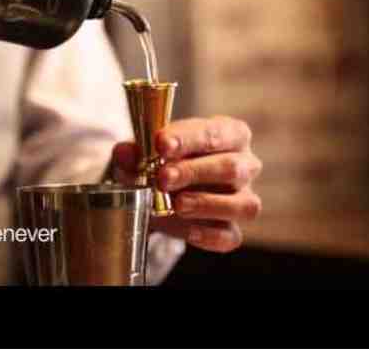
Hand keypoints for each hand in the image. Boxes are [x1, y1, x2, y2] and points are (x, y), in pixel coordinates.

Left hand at [112, 115, 262, 252]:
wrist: (160, 190)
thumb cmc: (164, 159)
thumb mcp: (145, 150)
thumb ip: (134, 151)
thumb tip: (124, 152)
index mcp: (230, 134)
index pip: (215, 133)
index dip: (188, 138)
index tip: (161, 143)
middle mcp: (244, 165)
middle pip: (231, 168)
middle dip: (193, 172)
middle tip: (163, 178)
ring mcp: (242, 199)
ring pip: (241, 204)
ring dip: (205, 204)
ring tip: (176, 204)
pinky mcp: (232, 229)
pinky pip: (228, 235)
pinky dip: (207, 235)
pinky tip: (186, 229)